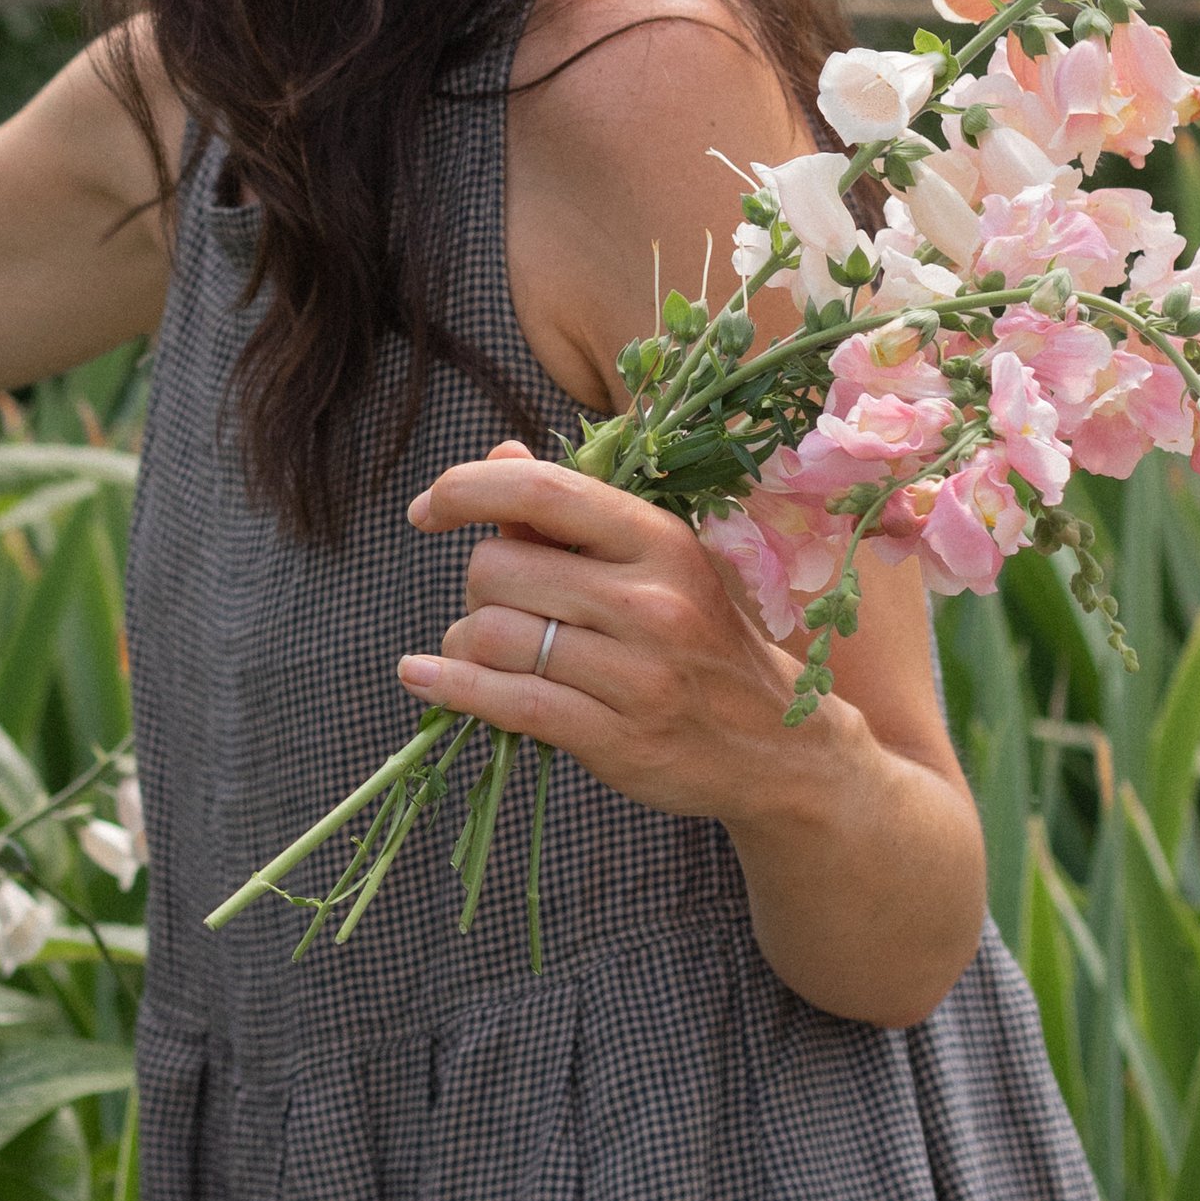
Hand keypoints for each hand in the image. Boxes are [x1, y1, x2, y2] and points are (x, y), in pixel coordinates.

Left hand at [399, 440, 818, 832]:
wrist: (778, 745)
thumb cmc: (697, 639)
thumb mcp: (651, 563)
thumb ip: (567, 513)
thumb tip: (497, 454)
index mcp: (659, 539)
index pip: (541, 491)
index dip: (465, 490)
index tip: (427, 511)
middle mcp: (651, 601)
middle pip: (497, 570)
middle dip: (477, 588)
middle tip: (503, 610)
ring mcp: (637, 675)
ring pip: (491, 635)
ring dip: (464, 643)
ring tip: (484, 654)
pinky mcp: (617, 739)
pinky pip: (507, 701)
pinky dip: (450, 686)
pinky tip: (421, 677)